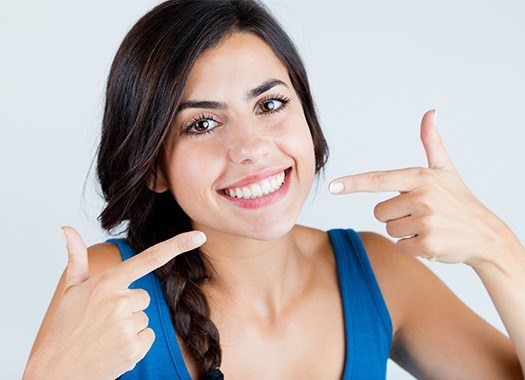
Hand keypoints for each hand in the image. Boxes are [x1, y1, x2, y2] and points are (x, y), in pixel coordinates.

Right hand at [27, 227, 205, 378]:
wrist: (57, 370)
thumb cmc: (65, 327)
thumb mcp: (71, 290)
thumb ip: (77, 257)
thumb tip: (66, 228)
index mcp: (107, 282)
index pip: (149, 258)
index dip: (177, 246)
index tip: (199, 237)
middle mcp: (119, 301)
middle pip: (144, 297)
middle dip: (129, 307)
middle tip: (104, 320)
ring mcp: (127, 325)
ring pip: (145, 317)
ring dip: (131, 326)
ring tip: (106, 336)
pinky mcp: (134, 347)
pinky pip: (148, 336)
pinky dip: (136, 343)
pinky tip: (114, 348)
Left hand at [329, 110, 516, 266]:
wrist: (485, 235)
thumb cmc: (459, 200)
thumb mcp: (446, 170)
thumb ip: (432, 143)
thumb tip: (430, 112)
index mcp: (420, 177)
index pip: (379, 179)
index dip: (354, 183)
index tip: (333, 186)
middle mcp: (422, 196)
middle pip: (379, 211)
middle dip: (395, 215)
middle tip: (420, 214)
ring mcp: (426, 220)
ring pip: (389, 228)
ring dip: (404, 231)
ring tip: (428, 226)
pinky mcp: (427, 243)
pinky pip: (401, 246)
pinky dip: (412, 247)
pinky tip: (431, 240)